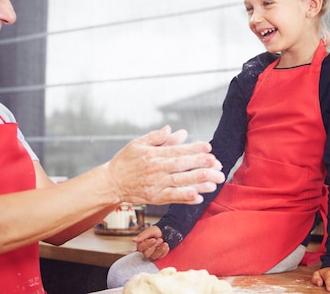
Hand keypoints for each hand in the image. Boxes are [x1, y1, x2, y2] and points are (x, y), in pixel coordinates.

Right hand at [105, 126, 224, 204]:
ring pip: (180, 183)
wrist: (111, 182)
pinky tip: (199, 197)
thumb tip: (175, 130)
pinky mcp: (155, 198)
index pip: (176, 151)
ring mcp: (155, 185)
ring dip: (198, 183)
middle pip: (181, 167)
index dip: (193, 149)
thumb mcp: (138, 144)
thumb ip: (157, 137)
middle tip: (218, 164)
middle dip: (200, 165)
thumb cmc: (126, 160)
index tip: (208, 148)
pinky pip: (172, 198)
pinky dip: (185, 198)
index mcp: (153, 155)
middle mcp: (155, 170)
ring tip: (214, 181)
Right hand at [132, 225, 169, 259]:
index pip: (140, 248)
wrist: (165, 232)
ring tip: (165, 243)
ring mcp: (151, 254)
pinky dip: (164, 251)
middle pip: (146, 254)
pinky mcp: (158, 256)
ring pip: (153, 257)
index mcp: (140, 244)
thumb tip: (133, 240)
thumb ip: (142, 236)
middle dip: (154, 246)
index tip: (154, 239)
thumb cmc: (156, 231)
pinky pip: (160, 257)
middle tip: (160, 239)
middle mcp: (145, 250)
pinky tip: (166, 245)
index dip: (147, 244)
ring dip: (160, 249)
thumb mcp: (150, 231)